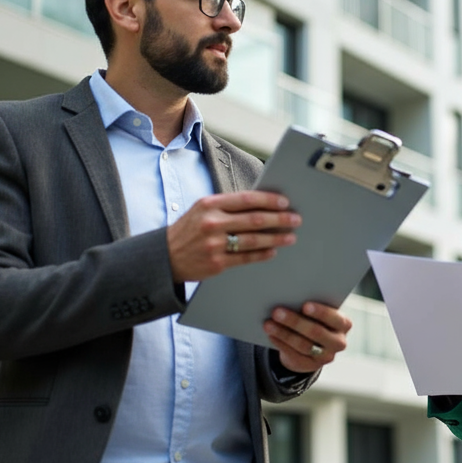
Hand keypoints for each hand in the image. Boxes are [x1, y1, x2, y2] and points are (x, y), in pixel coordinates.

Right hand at [166, 191, 300, 282]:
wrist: (166, 256)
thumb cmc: (189, 230)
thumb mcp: (202, 210)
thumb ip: (227, 206)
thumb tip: (260, 204)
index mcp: (209, 205)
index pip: (247, 199)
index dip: (269, 200)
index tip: (284, 202)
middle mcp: (212, 223)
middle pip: (254, 220)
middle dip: (279, 219)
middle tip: (295, 219)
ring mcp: (214, 244)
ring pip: (253, 240)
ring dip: (276, 238)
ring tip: (290, 237)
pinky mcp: (217, 263)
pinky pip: (246, 258)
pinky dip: (262, 254)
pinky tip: (273, 251)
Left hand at [264, 302, 351, 372]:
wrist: (313, 343)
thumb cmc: (315, 318)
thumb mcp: (319, 312)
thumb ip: (311, 306)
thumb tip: (290, 296)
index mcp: (344, 324)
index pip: (335, 318)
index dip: (321, 312)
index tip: (304, 305)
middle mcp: (339, 342)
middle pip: (316, 332)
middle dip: (295, 321)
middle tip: (277, 312)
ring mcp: (326, 356)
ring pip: (303, 345)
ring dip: (283, 333)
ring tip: (268, 324)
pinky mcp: (311, 366)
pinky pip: (294, 355)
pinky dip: (281, 344)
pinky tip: (271, 335)